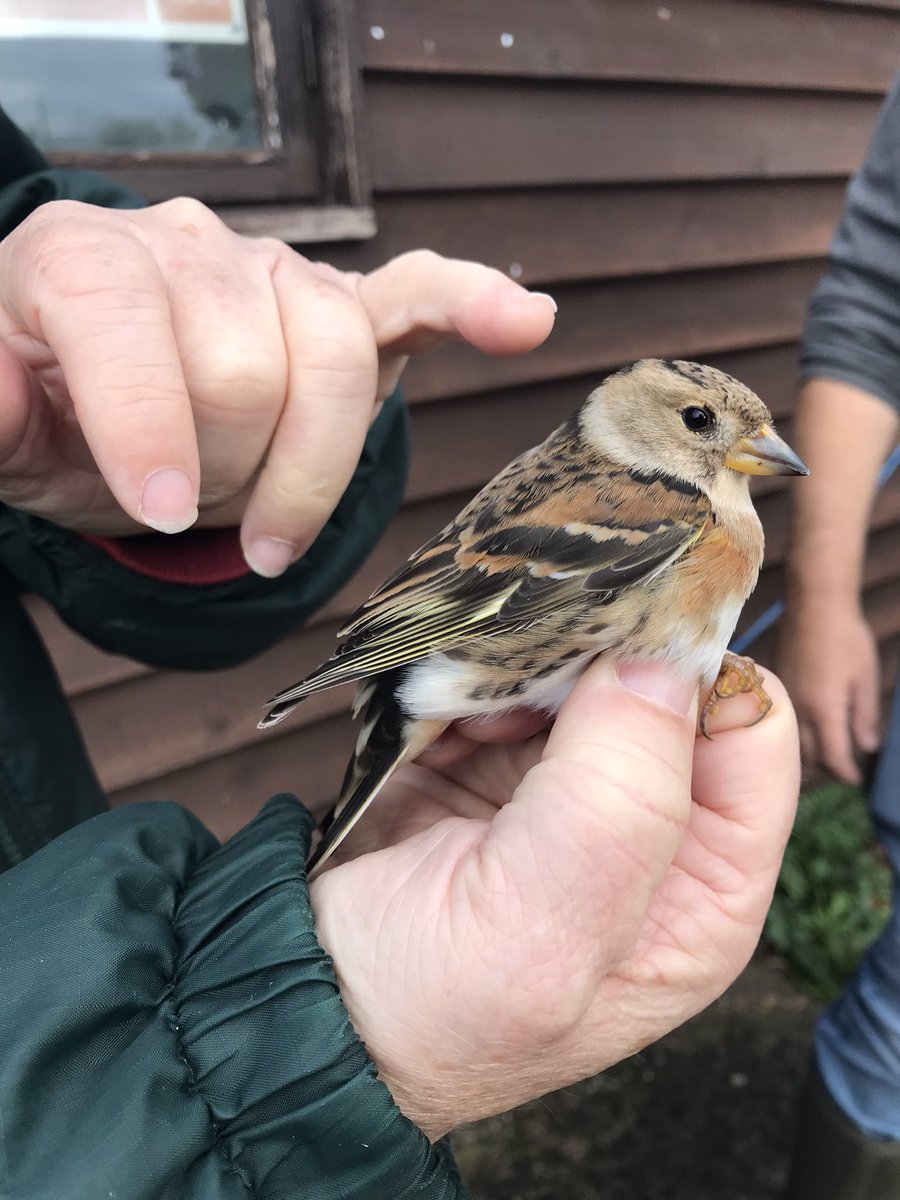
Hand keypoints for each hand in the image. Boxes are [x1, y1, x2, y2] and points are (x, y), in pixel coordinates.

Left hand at [0, 198, 555, 573]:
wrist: (115, 398)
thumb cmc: (57, 418)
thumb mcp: (1, 431)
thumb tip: (3, 395)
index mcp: (83, 260)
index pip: (128, 320)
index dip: (148, 426)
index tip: (162, 510)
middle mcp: (188, 246)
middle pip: (245, 366)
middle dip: (223, 472)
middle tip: (194, 508)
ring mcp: (277, 272)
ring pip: (334, 360)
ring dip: (308, 466)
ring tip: (270, 523)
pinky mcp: (344, 305)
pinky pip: (418, 293)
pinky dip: (472, 305)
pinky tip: (522, 320)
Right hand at [310, 658, 798, 1139]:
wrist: (311, 1002)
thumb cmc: (433, 1006)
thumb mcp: (544, 929)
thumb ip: (618, 801)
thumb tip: (659, 662)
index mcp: (703, 887)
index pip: (752, 733)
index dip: (697, 674)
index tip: (618, 644)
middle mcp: (650, 830)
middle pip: (666, 686)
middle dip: (598, 661)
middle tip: (531, 671)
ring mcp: (570, 788)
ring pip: (584, 667)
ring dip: (526, 669)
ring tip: (473, 706)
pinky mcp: (498, 761)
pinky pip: (509, 678)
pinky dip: (476, 676)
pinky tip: (445, 712)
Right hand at [778, 602, 880, 783]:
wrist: (814, 604)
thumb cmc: (846, 637)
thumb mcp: (865, 677)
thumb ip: (864, 715)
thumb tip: (867, 747)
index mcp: (824, 709)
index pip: (833, 755)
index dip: (845, 772)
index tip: (856, 780)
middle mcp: (798, 709)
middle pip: (807, 755)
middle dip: (825, 768)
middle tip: (840, 769)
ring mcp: (782, 698)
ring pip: (791, 740)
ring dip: (806, 753)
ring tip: (822, 755)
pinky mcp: (774, 686)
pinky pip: (782, 720)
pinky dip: (794, 732)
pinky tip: (804, 728)